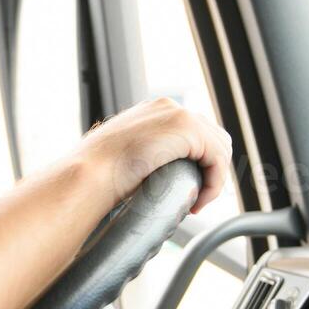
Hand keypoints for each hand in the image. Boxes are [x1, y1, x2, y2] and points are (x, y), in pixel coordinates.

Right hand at [77, 97, 232, 214]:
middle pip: (212, 137)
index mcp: (152, 112)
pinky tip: (199, 201)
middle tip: (195, 198)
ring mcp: (178, 114)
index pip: (193, 133)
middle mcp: (168, 107)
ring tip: (196, 202)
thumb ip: (141, 158)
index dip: (198, 163)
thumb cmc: (97, 175)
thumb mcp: (124, 160)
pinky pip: (218, 158)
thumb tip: (148, 177)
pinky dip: (214, 183)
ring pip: (219, 148)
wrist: (90, 173)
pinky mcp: (187, 128)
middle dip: (210, 169)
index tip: (188, 190)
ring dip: (213, 179)